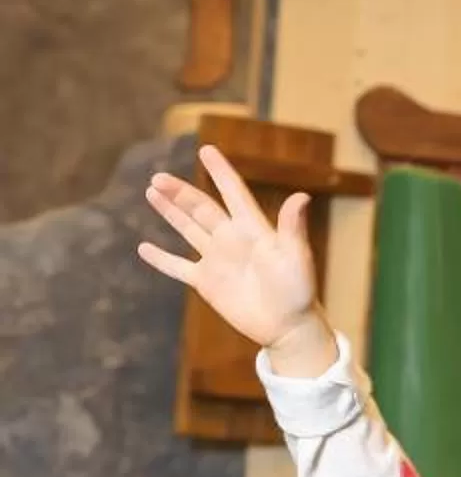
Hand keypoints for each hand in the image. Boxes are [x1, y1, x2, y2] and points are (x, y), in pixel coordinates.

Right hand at [138, 147, 336, 373]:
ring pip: (188, 229)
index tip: (207, 149)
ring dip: (170, 211)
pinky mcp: (206, 282)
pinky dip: (161, 259)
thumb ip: (292, 227)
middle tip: (157, 177)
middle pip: (201, 208)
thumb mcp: (295, 256)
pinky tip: (143, 247)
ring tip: (151, 191)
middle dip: (180, 192)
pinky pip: (178, 267)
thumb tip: (302, 196)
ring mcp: (217, 260)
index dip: (220, 171)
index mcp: (253, 229)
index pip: (233, 192)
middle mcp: (231, 239)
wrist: (288, 326)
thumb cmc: (298, 290)